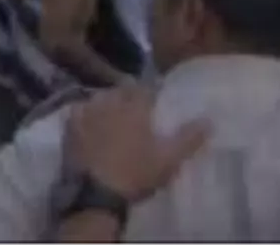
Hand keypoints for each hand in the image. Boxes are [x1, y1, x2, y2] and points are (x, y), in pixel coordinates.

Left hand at [63, 84, 209, 203]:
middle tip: (135, 105)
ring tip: (113, 112)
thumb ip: (188, 138)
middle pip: (121, 89)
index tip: (155, 95)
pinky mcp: (70, 124)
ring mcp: (87, 111)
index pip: (146, 87)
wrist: (96, 192)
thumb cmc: (136, 174)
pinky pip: (78, 108)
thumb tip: (209, 120)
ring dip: (107, 100)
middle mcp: (110, 101)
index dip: (151, 90)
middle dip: (129, 93)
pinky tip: (89, 119)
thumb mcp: (168, 159)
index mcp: (135, 107)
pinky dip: (85, 111)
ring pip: (100, 96)